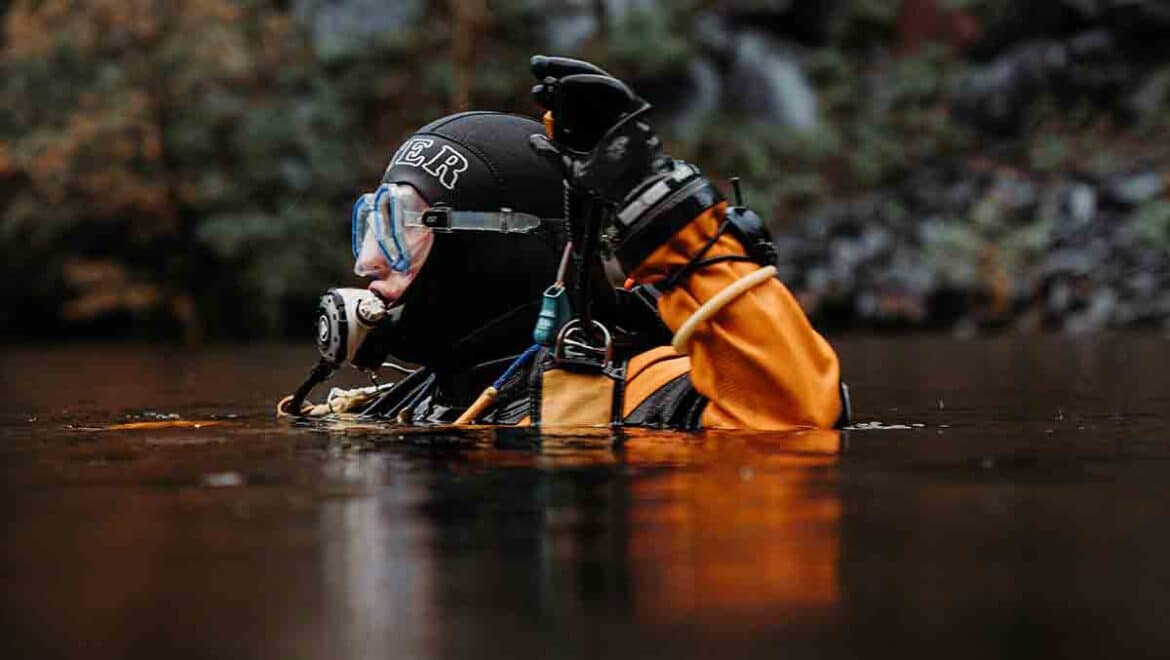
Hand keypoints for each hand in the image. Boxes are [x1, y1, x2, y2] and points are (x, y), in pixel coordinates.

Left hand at [527, 55, 722, 273]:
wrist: (634, 189)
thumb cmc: (608, 185)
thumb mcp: (572, 168)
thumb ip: (553, 154)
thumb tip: (532, 139)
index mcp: (593, 130)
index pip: (571, 105)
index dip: (551, 95)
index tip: (535, 92)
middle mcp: (605, 116)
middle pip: (580, 87)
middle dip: (556, 73)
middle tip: (535, 65)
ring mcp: (619, 109)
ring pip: (593, 80)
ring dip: (568, 71)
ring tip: (545, 71)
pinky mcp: (632, 105)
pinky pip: (607, 85)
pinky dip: (586, 81)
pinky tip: (564, 83)